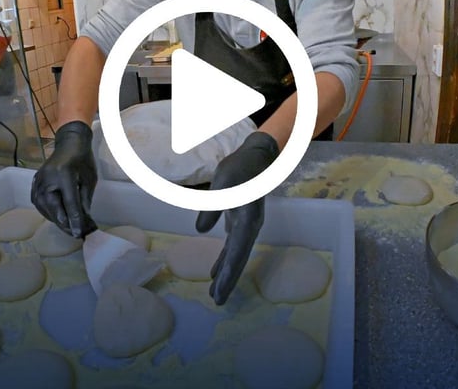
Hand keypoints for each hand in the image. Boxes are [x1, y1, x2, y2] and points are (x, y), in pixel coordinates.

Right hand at [30, 121, 98, 237]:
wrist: (69, 143)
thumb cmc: (83, 160)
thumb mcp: (89, 180)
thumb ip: (84, 201)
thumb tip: (83, 223)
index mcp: (64, 175)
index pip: (69, 204)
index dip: (74, 221)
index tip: (79, 234)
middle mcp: (47, 178)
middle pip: (54, 208)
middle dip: (65, 224)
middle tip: (75, 234)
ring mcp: (38, 181)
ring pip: (45, 209)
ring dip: (56, 220)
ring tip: (68, 228)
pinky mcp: (34, 183)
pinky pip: (39, 204)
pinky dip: (48, 212)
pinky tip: (58, 217)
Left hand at [195, 131, 279, 304]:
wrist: (256, 156)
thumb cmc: (241, 165)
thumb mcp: (224, 179)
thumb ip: (213, 204)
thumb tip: (200, 230)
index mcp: (249, 218)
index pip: (238, 250)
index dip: (229, 272)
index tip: (221, 290)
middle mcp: (250, 226)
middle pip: (239, 258)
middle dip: (229, 280)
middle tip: (217, 301)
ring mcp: (246, 225)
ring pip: (236, 255)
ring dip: (226, 273)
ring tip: (214, 294)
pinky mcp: (240, 222)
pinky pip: (233, 246)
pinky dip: (224, 259)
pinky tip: (214, 272)